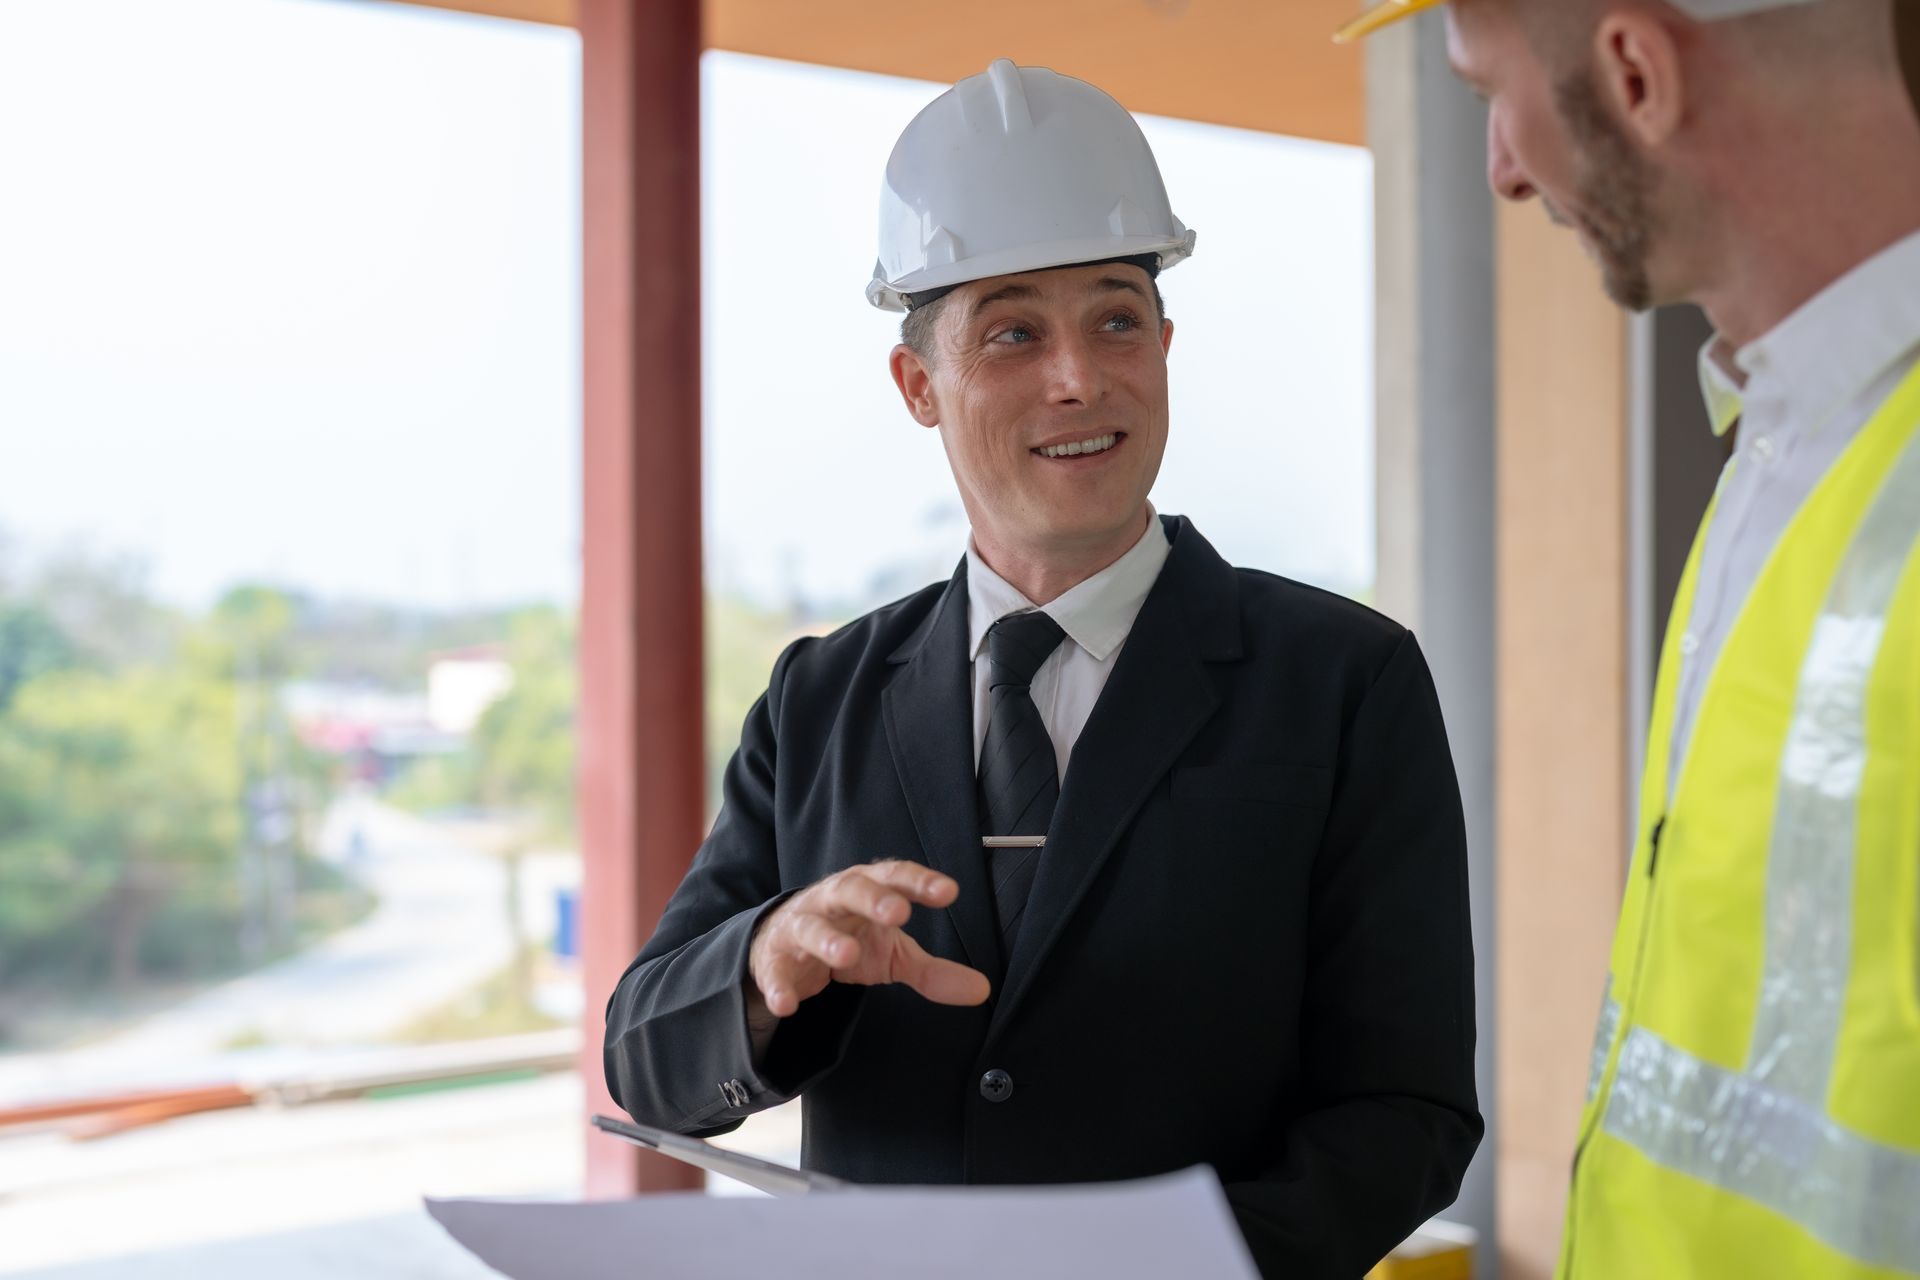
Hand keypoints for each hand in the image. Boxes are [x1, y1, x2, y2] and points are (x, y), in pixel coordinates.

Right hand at [748, 860, 990, 1019]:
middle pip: (850, 890)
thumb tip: (982, 990)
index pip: (893, 877)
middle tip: (899, 913)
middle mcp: (831, 900)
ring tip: (846, 956)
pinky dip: (779, 988)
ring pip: (811, 928)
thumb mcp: (891, 952)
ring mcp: (799, 928)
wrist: (781, 945)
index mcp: (865, 890)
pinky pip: (775, 973)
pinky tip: (787, 1005)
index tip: (948, 892)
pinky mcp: (774, 961)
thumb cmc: (848, 937)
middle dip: (873, 898)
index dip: (919, 882)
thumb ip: (932, 970)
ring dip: (828, 940)